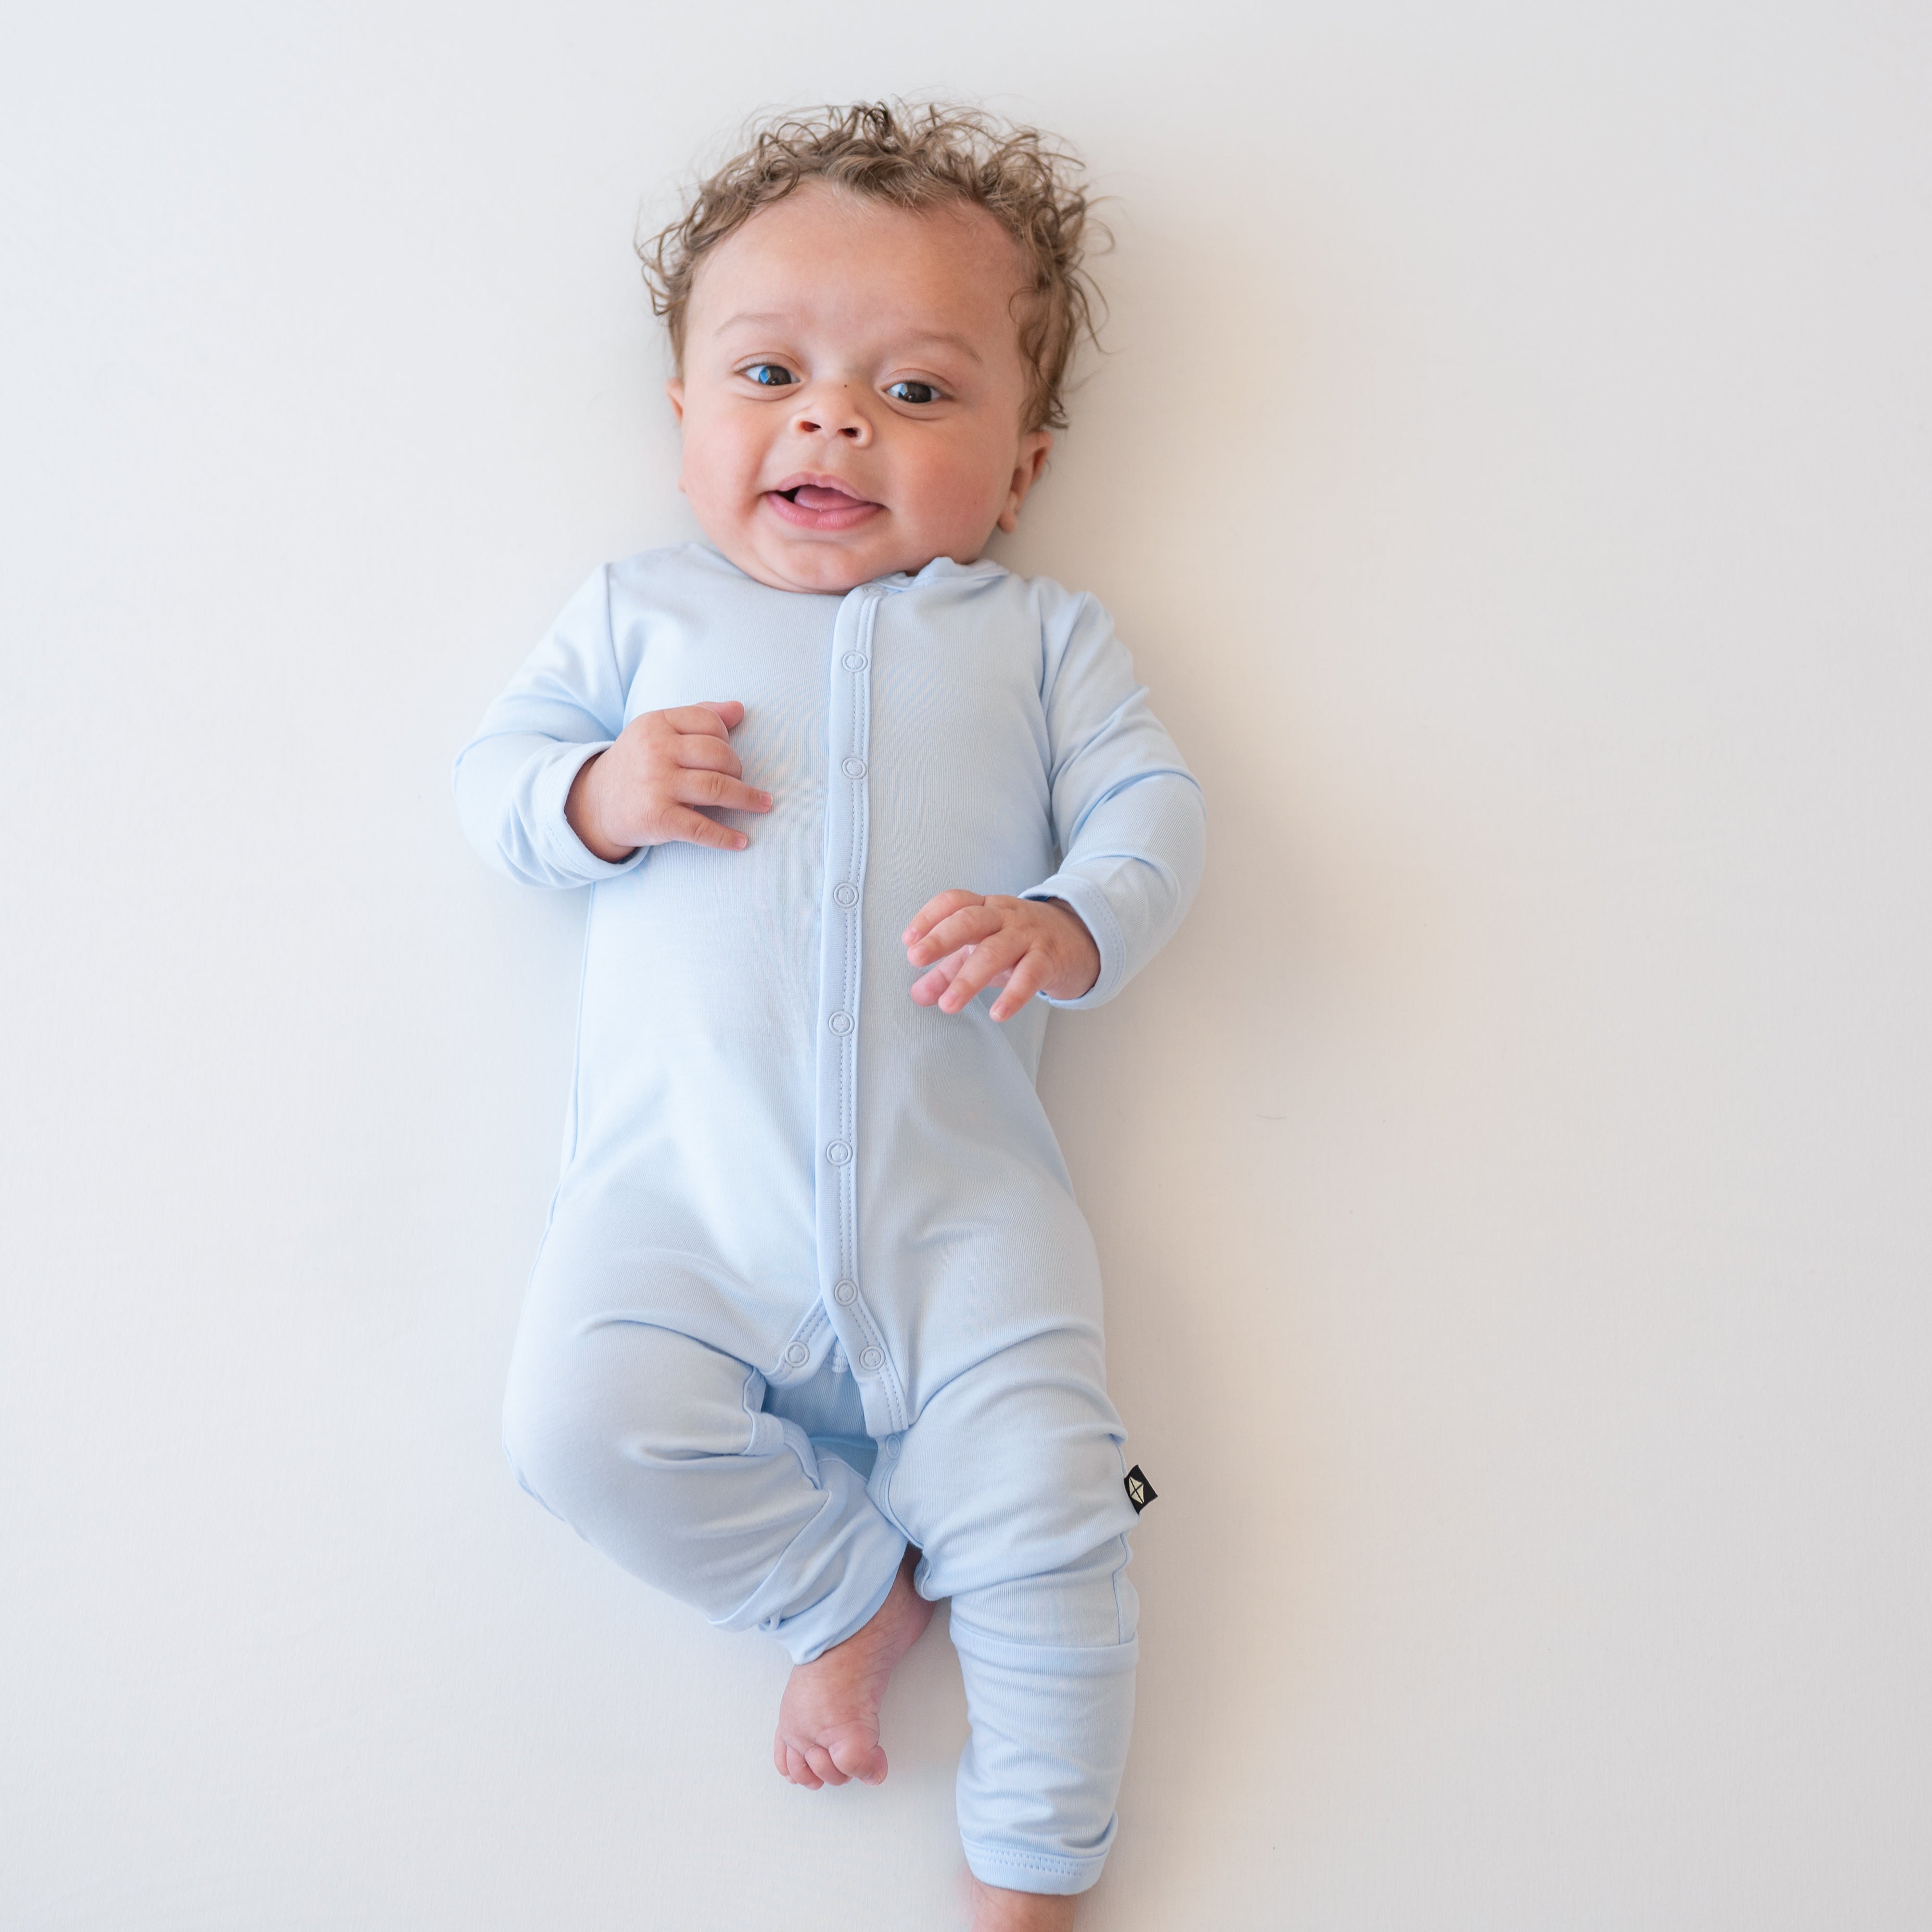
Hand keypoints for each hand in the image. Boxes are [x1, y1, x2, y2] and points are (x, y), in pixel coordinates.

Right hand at [565, 701, 771, 861]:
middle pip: (719, 755)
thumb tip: (739, 709)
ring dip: (747, 798)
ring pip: (718, 787)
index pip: (709, 722)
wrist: (596, 804)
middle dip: (738, 769)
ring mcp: (656, 785)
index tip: (725, 754)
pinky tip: (742, 841)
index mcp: (657, 723)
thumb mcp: (658, 731)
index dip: (726, 738)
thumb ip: (698, 716)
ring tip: (763, 804)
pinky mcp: (658, 818)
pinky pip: (702, 828)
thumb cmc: (638, 763)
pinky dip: (726, 837)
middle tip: (739, 781)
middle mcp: (656, 751)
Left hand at [902, 891, 1099, 1021]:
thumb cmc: (1020, 943)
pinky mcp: (1049, 959)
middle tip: (916, 959)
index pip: (954, 901)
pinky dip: (1013, 995)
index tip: (908, 941)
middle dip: (941, 938)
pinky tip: (997, 1014)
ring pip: (996, 951)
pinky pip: (1030, 975)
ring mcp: (1028, 936)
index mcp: (985, 909)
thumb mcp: (983, 950)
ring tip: (948, 1005)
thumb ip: (947, 971)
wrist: (1079, 939)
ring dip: (969, 978)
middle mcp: (1005, 917)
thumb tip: (917, 994)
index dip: (929, 917)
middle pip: (970, 920)